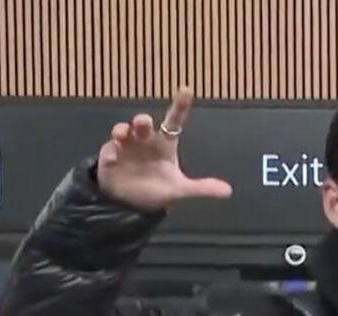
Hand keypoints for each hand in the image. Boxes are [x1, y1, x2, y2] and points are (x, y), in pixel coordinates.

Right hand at [97, 86, 232, 211]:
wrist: (132, 204)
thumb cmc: (156, 189)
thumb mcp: (180, 190)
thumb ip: (202, 188)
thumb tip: (228, 191)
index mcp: (164, 144)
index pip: (174, 120)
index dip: (180, 105)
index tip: (186, 89)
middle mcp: (145, 141)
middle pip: (143, 125)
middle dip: (142, 121)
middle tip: (142, 122)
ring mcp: (126, 147)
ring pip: (122, 131)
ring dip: (122, 130)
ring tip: (121, 134)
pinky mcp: (110, 158)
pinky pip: (109, 152)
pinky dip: (110, 153)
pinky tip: (113, 158)